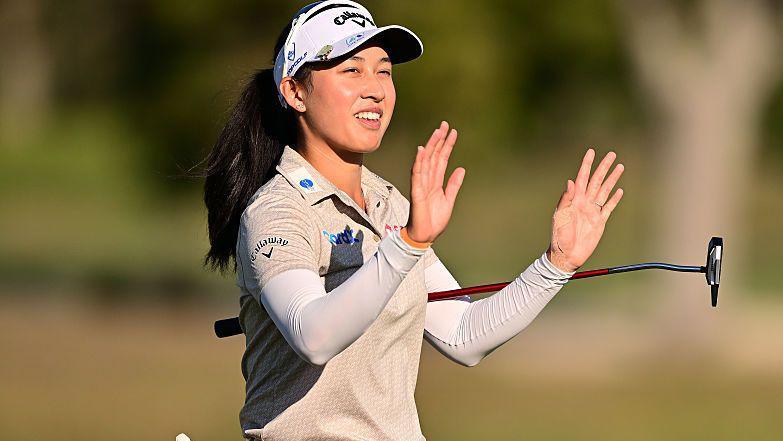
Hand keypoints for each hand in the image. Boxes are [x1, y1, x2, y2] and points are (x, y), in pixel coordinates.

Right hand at [405, 121, 465, 242]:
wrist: (425, 236)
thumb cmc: (434, 220)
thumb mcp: (449, 200)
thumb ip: (453, 185)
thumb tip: (461, 169)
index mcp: (436, 182)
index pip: (441, 159)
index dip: (447, 145)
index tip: (452, 132)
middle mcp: (428, 180)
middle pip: (434, 156)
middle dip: (439, 140)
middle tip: (445, 124)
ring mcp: (421, 185)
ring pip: (426, 161)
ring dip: (431, 146)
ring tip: (437, 132)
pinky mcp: (417, 192)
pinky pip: (417, 174)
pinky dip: (419, 162)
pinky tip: (422, 150)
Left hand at [547, 149, 624, 271]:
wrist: (567, 255)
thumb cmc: (559, 236)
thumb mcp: (560, 217)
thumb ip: (566, 199)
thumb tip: (571, 181)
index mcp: (574, 199)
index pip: (582, 178)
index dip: (587, 165)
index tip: (591, 152)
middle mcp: (584, 202)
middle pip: (596, 181)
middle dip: (604, 167)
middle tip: (612, 154)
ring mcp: (593, 212)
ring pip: (605, 191)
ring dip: (612, 179)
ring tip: (620, 167)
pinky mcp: (600, 222)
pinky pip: (609, 207)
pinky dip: (614, 199)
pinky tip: (619, 190)